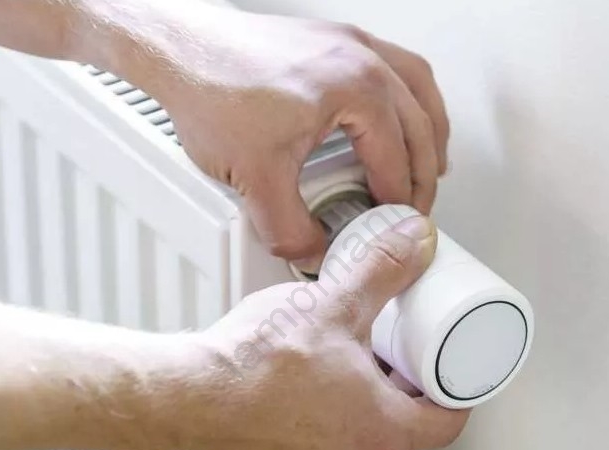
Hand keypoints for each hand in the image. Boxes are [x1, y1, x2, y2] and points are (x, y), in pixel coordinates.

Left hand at [111, 2, 449, 265]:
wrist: (178, 48)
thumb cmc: (212, 89)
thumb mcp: (254, 178)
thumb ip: (289, 229)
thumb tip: (313, 251)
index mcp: (357, 89)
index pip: (398, 159)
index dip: (401, 201)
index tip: (397, 223)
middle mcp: (361, 59)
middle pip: (419, 124)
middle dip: (424, 173)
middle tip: (414, 206)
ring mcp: (349, 43)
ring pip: (417, 87)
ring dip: (429, 130)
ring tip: (430, 162)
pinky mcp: (331, 38)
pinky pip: (393, 65)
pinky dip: (408, 97)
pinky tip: (396, 113)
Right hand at [151, 216, 468, 449]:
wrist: (188, 394)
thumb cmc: (254, 366)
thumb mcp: (334, 305)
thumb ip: (383, 270)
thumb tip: (416, 242)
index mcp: (383, 432)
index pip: (448, 421)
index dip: (456, 388)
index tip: (451, 363)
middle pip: (407, 423)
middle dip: (407, 382)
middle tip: (403, 345)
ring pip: (366, 430)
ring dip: (367, 394)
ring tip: (355, 352)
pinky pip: (329, 436)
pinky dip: (332, 408)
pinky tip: (314, 375)